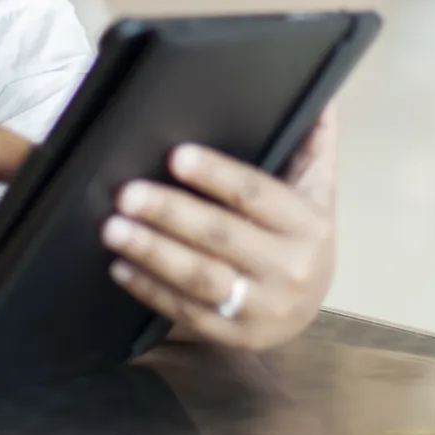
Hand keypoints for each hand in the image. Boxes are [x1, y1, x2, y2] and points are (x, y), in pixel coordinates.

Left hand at [102, 104, 336, 349]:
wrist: (306, 305)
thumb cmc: (299, 234)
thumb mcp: (316, 189)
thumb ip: (315, 143)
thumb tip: (322, 97)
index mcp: (308, 225)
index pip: (257, 195)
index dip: (217, 175)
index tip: (176, 156)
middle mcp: (290, 269)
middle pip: (223, 237)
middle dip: (171, 214)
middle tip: (127, 194)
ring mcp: (263, 308)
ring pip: (201, 278)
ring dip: (153, 253)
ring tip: (113, 229)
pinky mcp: (235, 336)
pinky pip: (187, 313)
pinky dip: (150, 290)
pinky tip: (120, 266)